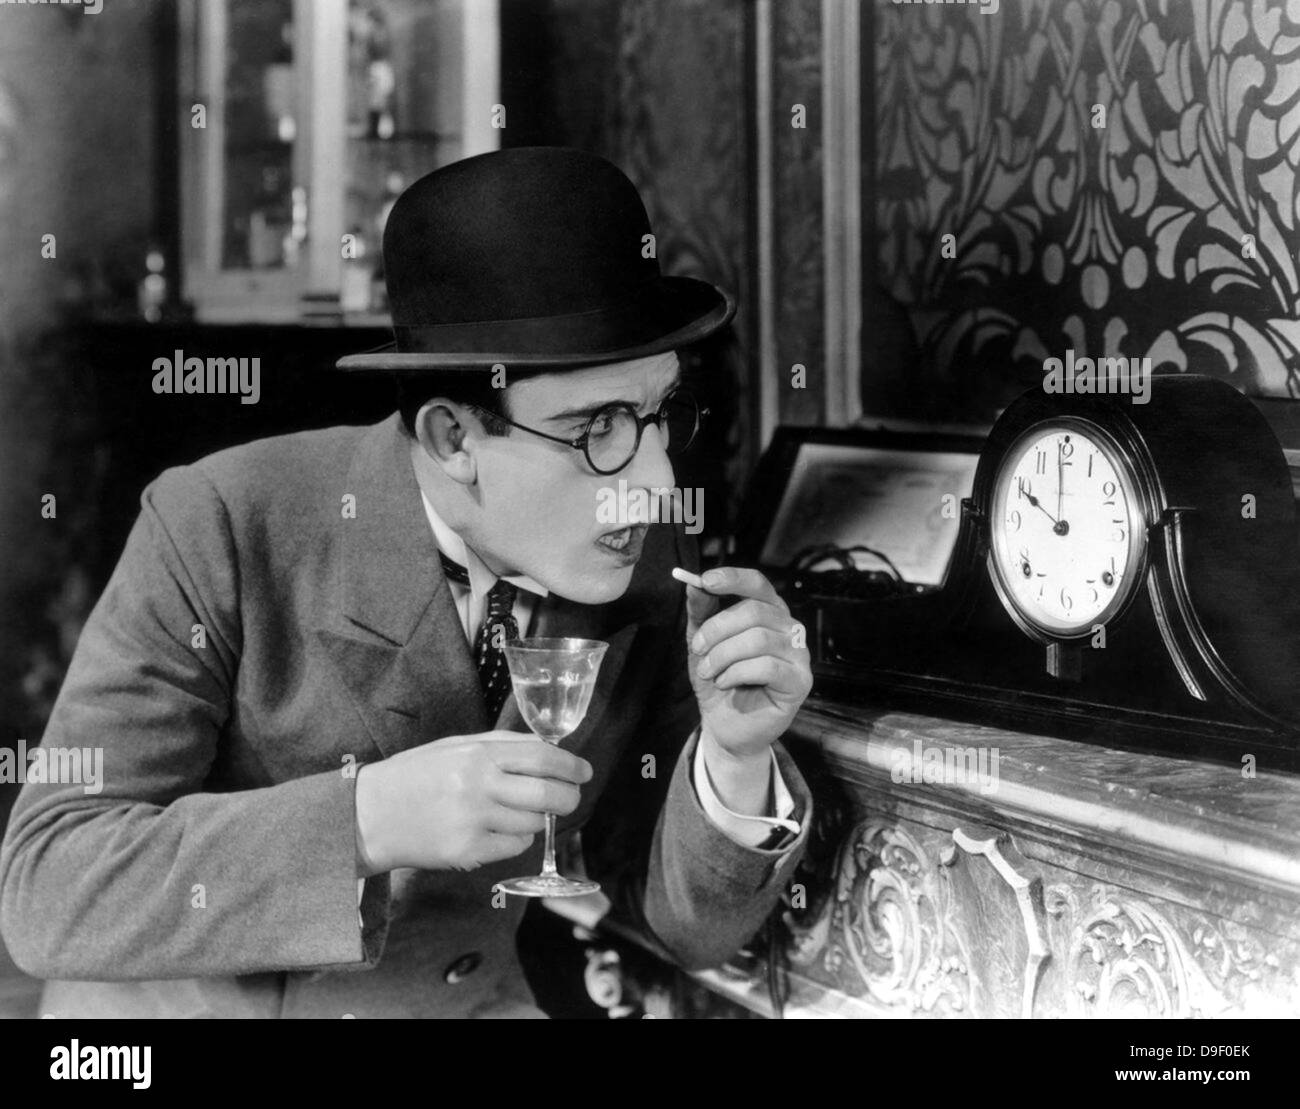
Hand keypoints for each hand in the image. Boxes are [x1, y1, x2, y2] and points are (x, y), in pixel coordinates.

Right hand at [354, 731, 592, 874]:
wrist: (369, 815)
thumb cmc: (415, 776)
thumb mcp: (455, 746)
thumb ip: (501, 745)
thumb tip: (548, 751)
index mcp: (477, 753)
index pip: (543, 757)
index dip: (571, 766)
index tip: (584, 772)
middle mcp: (478, 785)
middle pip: (548, 793)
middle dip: (568, 797)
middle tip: (569, 797)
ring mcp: (473, 821)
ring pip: (533, 824)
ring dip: (535, 819)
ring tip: (514, 812)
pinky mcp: (467, 852)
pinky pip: (513, 848)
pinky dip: (514, 840)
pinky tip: (495, 831)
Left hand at [684, 567, 812, 764]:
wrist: (725, 725)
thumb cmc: (718, 679)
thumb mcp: (701, 643)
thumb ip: (701, 613)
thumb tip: (694, 584)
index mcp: (768, 612)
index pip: (757, 584)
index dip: (733, 578)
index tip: (705, 581)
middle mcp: (789, 628)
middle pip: (754, 611)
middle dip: (717, 629)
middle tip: (697, 649)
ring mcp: (799, 654)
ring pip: (759, 639)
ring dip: (723, 655)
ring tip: (709, 672)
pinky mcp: (800, 681)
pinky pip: (767, 666)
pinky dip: (737, 673)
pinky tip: (726, 683)